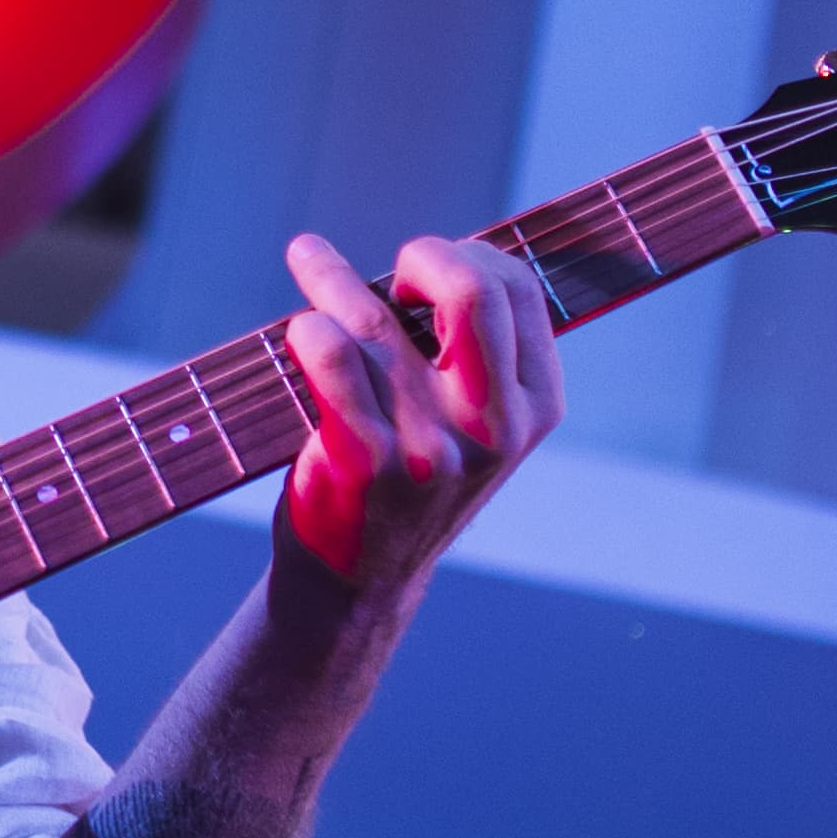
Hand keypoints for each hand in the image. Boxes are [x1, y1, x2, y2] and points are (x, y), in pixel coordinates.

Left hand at [269, 234, 560, 601]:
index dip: (470, 255)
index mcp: (535, 409)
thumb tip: (447, 255)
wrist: (359, 582)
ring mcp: (431, 448)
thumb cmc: (413, 480)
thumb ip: (481, 355)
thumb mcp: (478, 429)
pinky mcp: (367, 463)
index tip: (430, 265)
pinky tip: (301, 325)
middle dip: (426, 255)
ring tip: (308, 257)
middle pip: (474, 290)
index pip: (521, 291)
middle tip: (393, 268)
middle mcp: (494, 428)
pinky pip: (332, 359)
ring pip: (378, 322)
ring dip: (332, 277)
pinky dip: (309, 328)